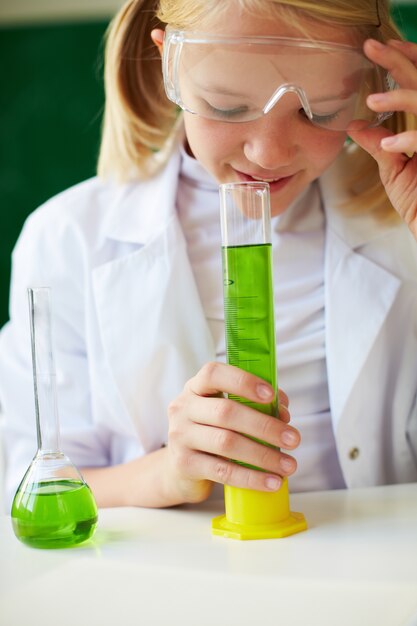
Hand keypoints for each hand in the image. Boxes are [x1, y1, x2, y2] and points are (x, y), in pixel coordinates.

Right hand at [165, 362, 299, 503]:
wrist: (180, 469)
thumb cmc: (211, 432)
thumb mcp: (227, 413)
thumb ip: (255, 405)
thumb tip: (283, 414)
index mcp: (195, 388)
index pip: (213, 374)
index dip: (243, 381)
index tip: (270, 394)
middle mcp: (183, 408)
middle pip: (226, 412)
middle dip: (265, 425)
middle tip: (293, 439)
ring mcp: (180, 436)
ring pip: (227, 443)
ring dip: (263, 455)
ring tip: (289, 465)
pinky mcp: (184, 465)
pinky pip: (223, 472)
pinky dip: (251, 477)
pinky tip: (271, 482)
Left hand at [348, 38, 416, 239]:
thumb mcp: (395, 169)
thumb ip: (379, 144)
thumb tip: (355, 124)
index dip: (407, 61)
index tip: (384, 46)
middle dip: (399, 62)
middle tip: (372, 47)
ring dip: (401, 97)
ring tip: (373, 100)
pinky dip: (409, 139)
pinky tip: (389, 145)